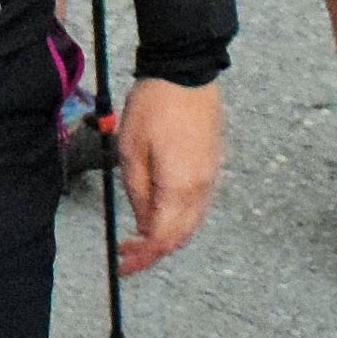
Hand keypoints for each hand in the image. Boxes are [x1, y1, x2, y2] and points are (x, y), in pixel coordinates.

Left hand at [111, 76, 225, 274]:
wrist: (186, 71)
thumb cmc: (153, 106)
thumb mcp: (131, 151)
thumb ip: (137, 192)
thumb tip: (143, 222)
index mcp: (180, 187)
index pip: (163, 238)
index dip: (143, 257)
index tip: (123, 265)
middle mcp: (202, 188)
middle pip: (181, 236)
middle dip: (154, 251)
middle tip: (128, 253)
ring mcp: (211, 176)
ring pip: (192, 223)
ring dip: (168, 236)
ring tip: (140, 236)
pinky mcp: (213, 164)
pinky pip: (199, 205)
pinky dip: (180, 218)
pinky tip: (160, 212)